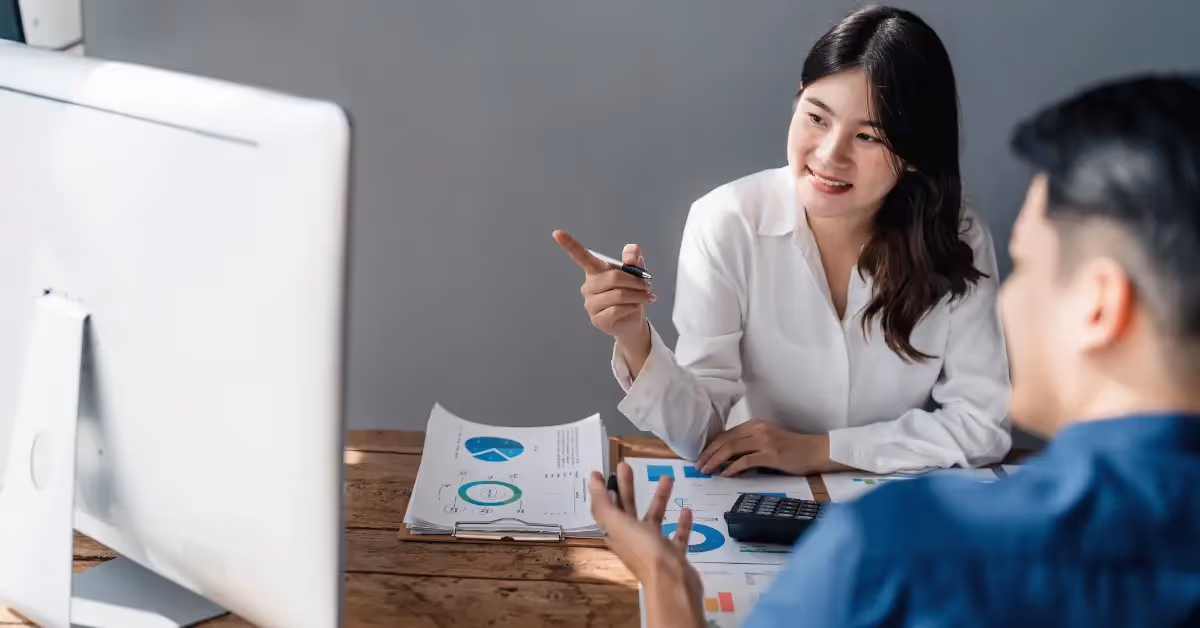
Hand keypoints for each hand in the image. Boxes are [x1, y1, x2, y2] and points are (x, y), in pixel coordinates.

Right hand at [553, 230, 653, 342]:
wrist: (633, 320)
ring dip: (637, 296)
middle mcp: (589, 286)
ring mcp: (591, 304)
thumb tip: (630, 256)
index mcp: (595, 270)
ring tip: (646, 297)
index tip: (557, 233)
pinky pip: (616, 310)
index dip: (569, 244)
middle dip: (635, 282)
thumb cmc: (631, 292)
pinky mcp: (597, 320)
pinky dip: (631, 307)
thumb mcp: (636, 272)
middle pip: (613, 278)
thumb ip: (633, 259)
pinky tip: (636, 308)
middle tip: (647, 286)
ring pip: (618, 295)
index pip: (580, 256)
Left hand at [588, 463, 704, 627]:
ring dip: (659, 499)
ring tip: (667, 479)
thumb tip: (592, 480)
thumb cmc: (644, 551)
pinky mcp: (673, 555)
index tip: (602, 471)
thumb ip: (603, 503)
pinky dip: (681, 523)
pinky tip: (686, 510)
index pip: (606, 507)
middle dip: (626, 487)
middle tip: (627, 466)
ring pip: (654, 519)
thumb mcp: (617, 523)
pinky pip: (677, 536)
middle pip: (628, 508)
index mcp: (616, 533)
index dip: (602, 490)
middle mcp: (633, 539)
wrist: (672, 583)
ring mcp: (654, 548)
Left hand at [696, 419, 844, 476]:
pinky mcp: (771, 454)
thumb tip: (729, 459)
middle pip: (725, 440)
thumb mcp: (769, 441)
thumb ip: (750, 446)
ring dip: (715, 460)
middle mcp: (758, 429)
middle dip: (708, 453)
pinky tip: (725, 474)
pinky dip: (732, 468)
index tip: (701, 456)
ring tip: (706, 470)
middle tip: (698, 465)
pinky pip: (745, 461)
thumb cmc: (794, 449)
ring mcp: (764, 441)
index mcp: (755, 424)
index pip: (726, 434)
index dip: (711, 446)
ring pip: (731, 448)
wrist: (817, 451)